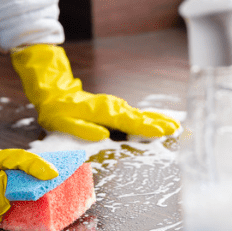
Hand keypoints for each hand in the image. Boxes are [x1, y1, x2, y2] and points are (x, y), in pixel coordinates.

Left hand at [11, 44, 179, 140]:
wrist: (55, 95)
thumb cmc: (58, 112)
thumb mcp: (63, 122)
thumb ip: (82, 129)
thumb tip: (102, 135)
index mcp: (103, 112)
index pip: (128, 121)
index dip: (146, 127)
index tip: (161, 131)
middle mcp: (112, 108)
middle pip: (139, 117)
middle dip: (158, 124)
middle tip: (176, 129)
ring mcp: (115, 107)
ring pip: (139, 115)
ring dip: (157, 121)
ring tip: (174, 126)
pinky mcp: (115, 110)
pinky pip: (135, 115)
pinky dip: (149, 119)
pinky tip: (160, 122)